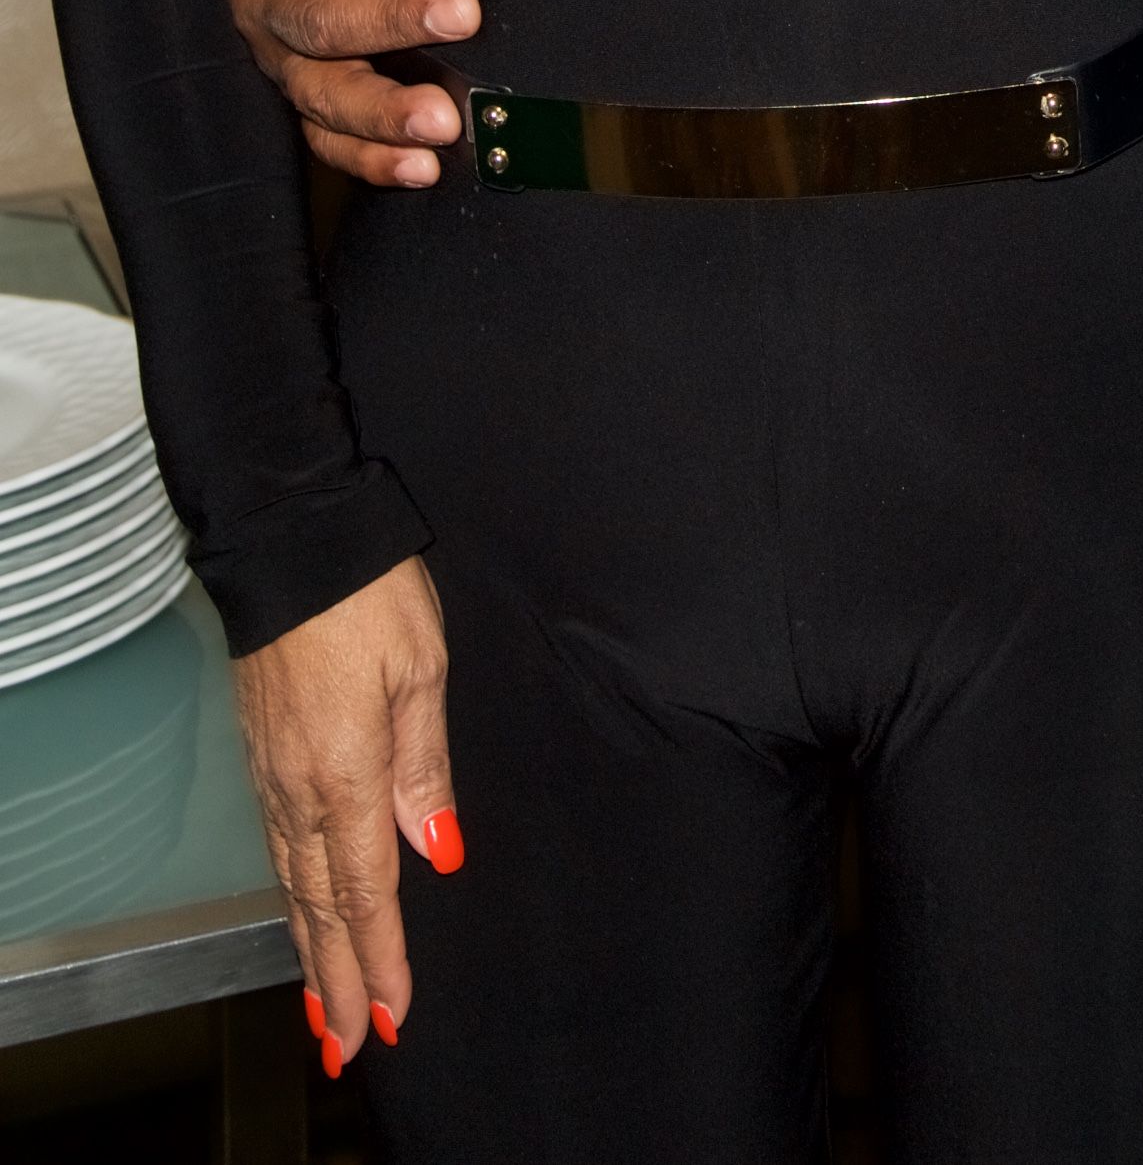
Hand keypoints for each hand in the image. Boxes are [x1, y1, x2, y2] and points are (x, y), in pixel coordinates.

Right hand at [218, 0, 478, 186]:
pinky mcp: (304, 101)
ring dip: (382, 111)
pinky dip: (372, 160)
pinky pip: (327, 142)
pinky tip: (421, 168)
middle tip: (464, 13)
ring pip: (320, 92)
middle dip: (392, 19)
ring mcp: (280, 59)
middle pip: (317, 20)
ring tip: (444, 121)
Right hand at [229, 557, 461, 1071]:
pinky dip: (291, 896)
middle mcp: (298, 788)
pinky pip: (278, 846)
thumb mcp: (421, 668)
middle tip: (350, 1045)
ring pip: (292, 882)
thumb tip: (437, 852)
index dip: (380, 958)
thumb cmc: (368, 593)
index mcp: (346, 774)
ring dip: (310, 947)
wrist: (290, 540)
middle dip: (336, 979)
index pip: (366, 889)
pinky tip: (302, 912)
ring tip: (324, 1005)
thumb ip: (426, 767)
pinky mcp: (261, 752)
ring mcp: (272, 772)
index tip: (394, 1015)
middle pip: (319, 904)